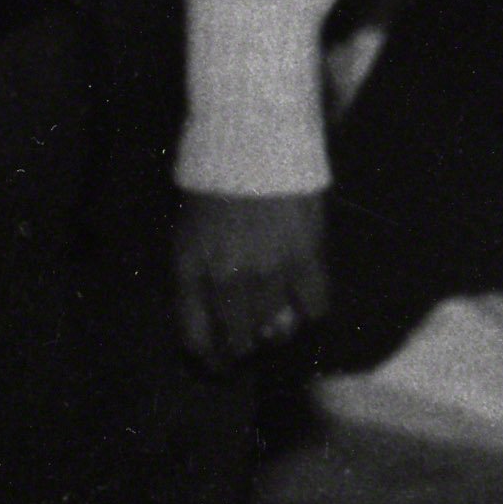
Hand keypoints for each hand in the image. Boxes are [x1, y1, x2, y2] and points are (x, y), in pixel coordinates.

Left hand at [175, 187, 329, 369]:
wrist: (251, 140)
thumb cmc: (213, 176)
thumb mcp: (187, 224)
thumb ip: (197, 267)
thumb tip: (214, 306)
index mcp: (189, 267)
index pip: (195, 334)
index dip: (207, 357)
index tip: (216, 364)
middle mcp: (225, 279)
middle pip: (237, 339)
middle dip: (242, 350)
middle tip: (249, 349)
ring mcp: (267, 273)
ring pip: (275, 329)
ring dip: (276, 333)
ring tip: (276, 327)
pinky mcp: (305, 260)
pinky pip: (315, 307)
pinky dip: (312, 313)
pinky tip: (307, 307)